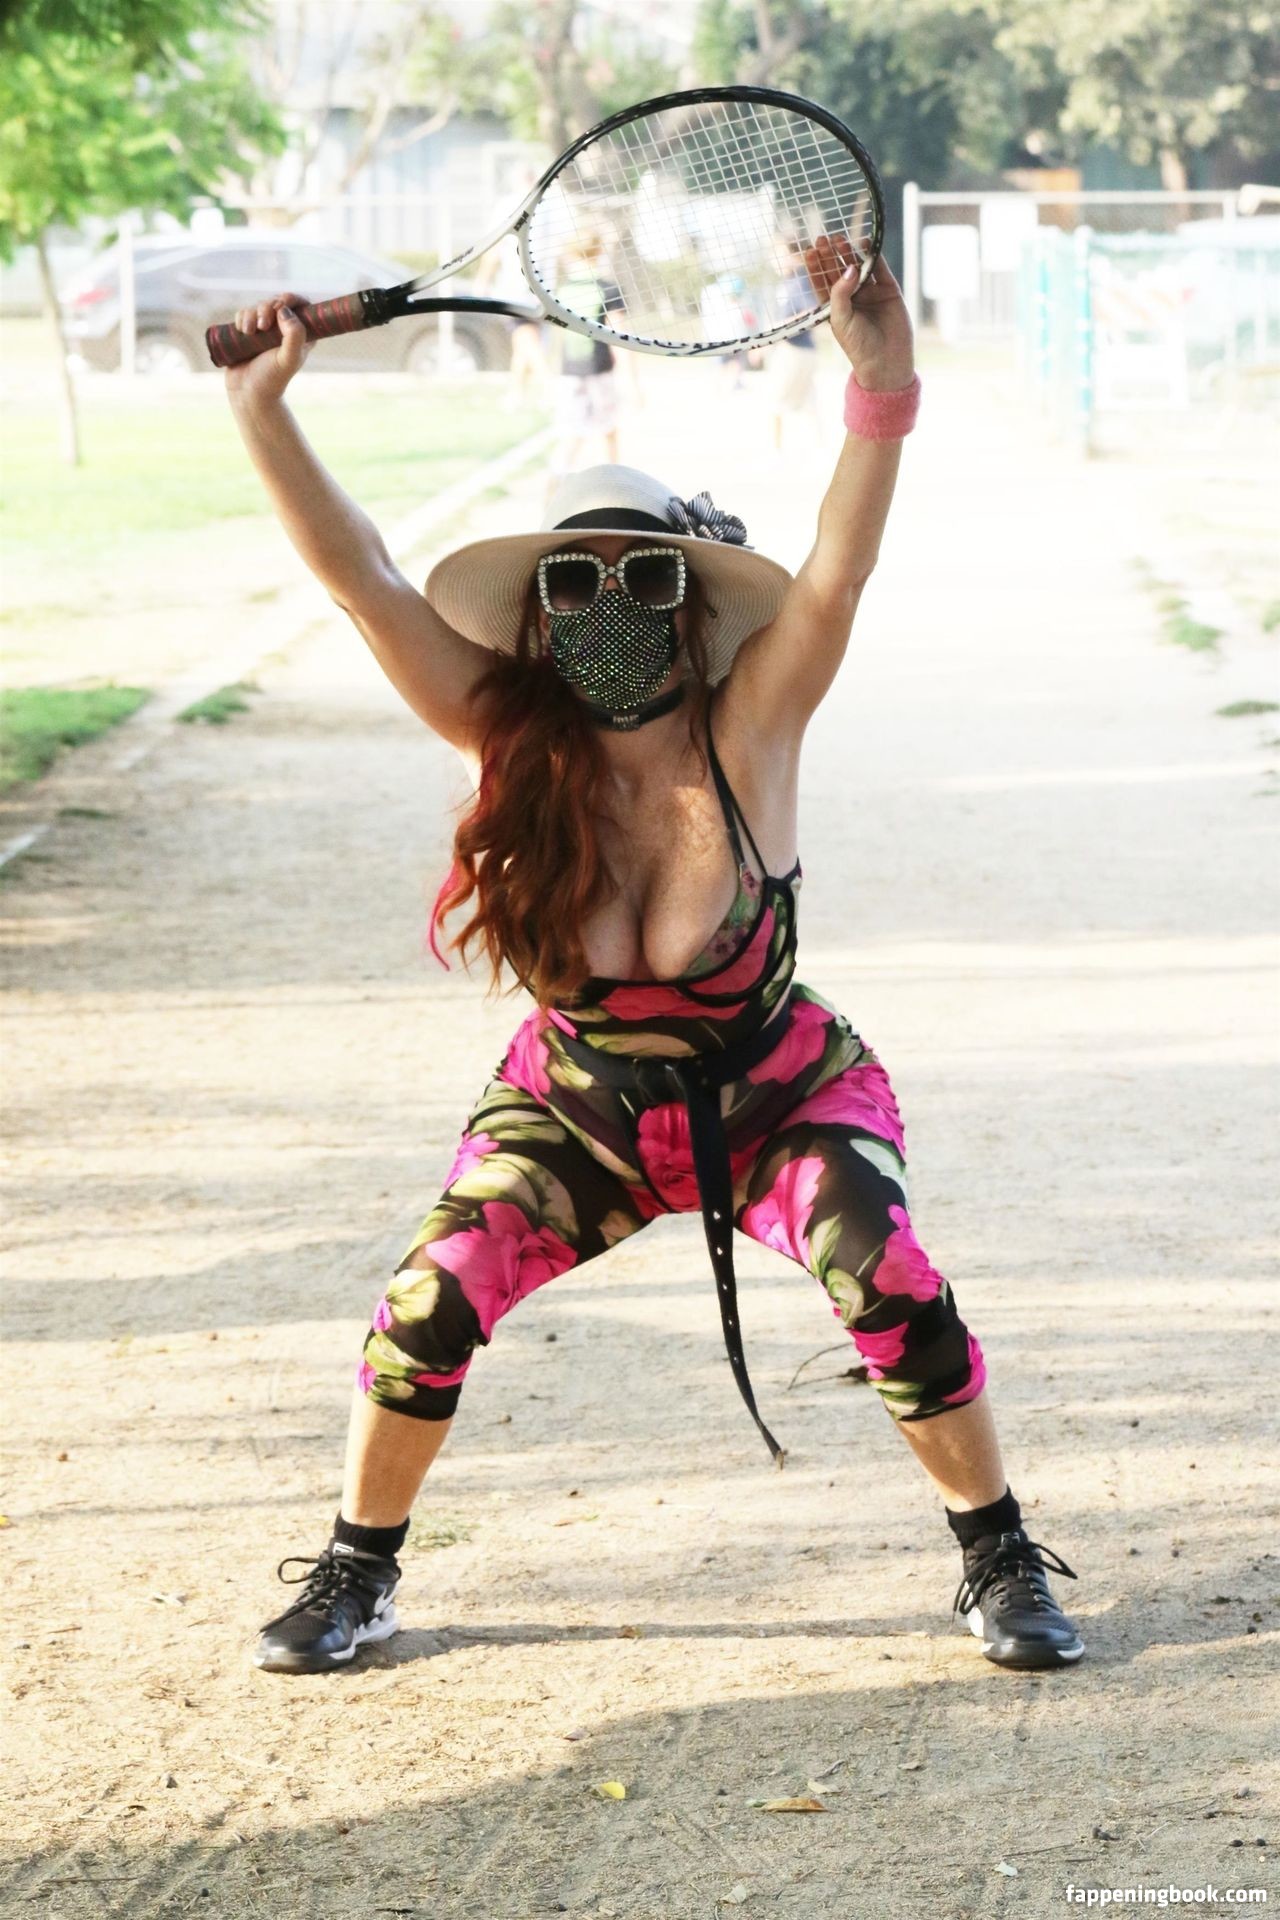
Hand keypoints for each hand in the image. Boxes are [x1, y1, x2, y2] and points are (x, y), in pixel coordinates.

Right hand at [223, 291, 313, 407]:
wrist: (248, 393)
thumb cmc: (272, 379)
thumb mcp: (289, 359)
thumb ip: (294, 335)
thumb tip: (284, 310)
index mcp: (301, 335)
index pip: (302, 305)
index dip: (291, 298)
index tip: (281, 302)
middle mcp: (284, 330)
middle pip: (277, 302)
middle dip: (267, 307)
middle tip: (263, 325)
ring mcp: (265, 331)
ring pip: (258, 306)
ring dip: (252, 313)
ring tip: (249, 332)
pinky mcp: (248, 332)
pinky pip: (245, 313)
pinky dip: (242, 317)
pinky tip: (243, 330)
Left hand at [804, 235, 914, 391]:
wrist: (887, 360)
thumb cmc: (859, 345)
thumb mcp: (841, 319)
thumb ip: (841, 292)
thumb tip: (849, 266)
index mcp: (836, 306)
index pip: (823, 282)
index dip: (817, 266)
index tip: (811, 250)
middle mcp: (853, 297)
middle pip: (839, 270)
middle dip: (831, 255)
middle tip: (825, 239)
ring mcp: (871, 292)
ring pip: (859, 267)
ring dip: (850, 253)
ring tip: (841, 240)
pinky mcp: (888, 290)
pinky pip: (880, 269)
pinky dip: (874, 256)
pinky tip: (866, 243)